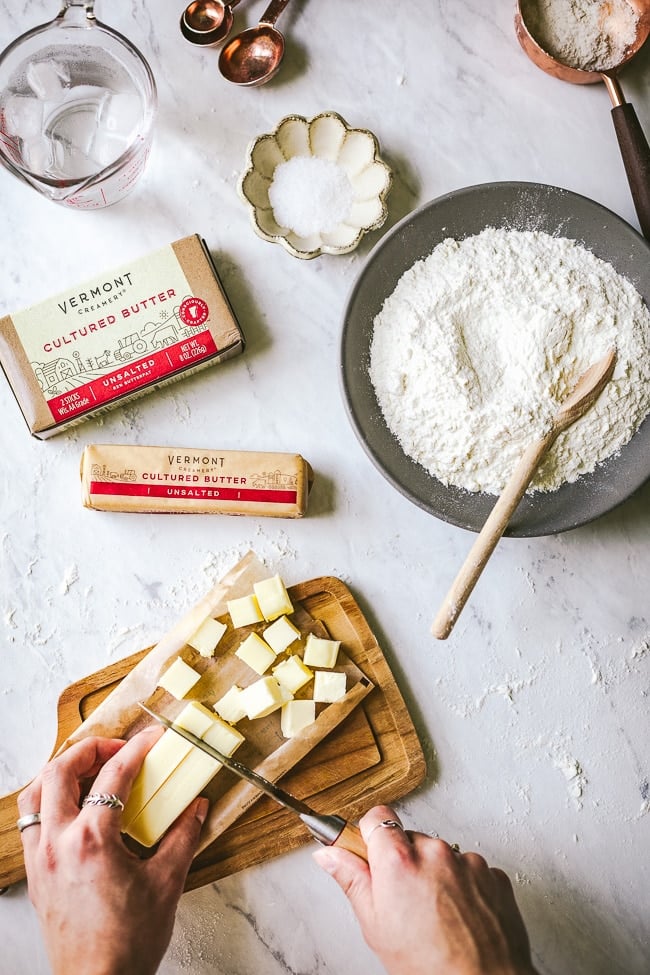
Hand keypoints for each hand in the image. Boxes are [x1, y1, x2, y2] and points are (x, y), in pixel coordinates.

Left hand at [17, 729, 208, 974]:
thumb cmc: (128, 942)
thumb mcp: (167, 883)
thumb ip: (182, 836)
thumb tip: (196, 807)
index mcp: (92, 840)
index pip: (114, 775)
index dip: (137, 748)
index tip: (153, 739)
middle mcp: (57, 843)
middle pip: (59, 771)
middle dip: (90, 749)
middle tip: (118, 749)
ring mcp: (41, 860)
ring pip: (35, 794)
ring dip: (60, 772)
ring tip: (89, 772)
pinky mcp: (36, 876)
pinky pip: (31, 823)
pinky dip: (49, 803)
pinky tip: (73, 810)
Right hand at [313, 804, 537, 974]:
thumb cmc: (429, 967)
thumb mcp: (376, 927)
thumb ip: (352, 880)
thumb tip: (330, 854)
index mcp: (399, 861)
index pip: (378, 817)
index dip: (372, 836)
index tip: (372, 852)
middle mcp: (435, 852)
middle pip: (410, 839)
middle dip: (405, 861)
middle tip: (406, 901)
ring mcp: (467, 861)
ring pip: (441, 854)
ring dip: (436, 874)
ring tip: (437, 915)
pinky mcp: (493, 873)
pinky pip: (470, 868)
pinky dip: (464, 886)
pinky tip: (460, 916)